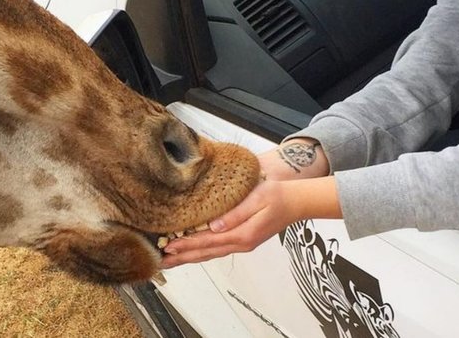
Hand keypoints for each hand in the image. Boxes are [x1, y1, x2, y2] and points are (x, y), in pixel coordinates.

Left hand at [158, 146, 340, 268]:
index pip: (208, 241)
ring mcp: (242, 243)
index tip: (168, 246)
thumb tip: (214, 225)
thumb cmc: (278, 196)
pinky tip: (192, 251)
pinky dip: (202, 252)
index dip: (186, 244)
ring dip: (190, 257)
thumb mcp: (257, 199)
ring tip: (171, 260)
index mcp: (243, 234)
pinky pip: (217, 249)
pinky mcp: (243, 239)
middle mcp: (241, 243)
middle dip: (183, 257)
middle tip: (162, 261)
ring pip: (210, 253)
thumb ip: (235, 213)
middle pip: (206, 253)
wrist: (297, 202)